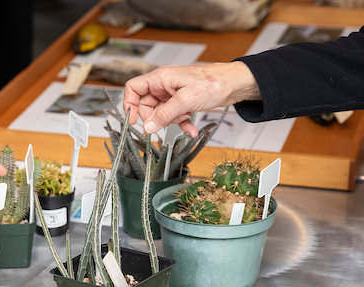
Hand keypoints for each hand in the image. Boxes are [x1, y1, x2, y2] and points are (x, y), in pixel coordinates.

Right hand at [123, 62, 260, 136]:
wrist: (235, 84)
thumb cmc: (213, 82)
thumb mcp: (186, 100)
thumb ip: (164, 114)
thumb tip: (148, 126)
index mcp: (160, 78)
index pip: (133, 88)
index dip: (130, 104)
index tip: (134, 121)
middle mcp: (164, 85)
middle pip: (146, 105)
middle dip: (156, 118)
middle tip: (165, 124)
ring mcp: (173, 94)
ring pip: (161, 113)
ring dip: (172, 122)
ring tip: (185, 120)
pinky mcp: (183, 101)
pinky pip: (174, 116)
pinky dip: (181, 124)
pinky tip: (191, 129)